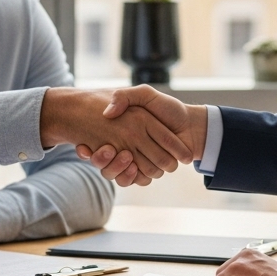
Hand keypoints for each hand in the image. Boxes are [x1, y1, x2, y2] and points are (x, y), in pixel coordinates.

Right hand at [40, 88, 192, 185]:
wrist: (192, 127)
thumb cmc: (170, 109)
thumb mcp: (145, 95)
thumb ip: (125, 96)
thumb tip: (108, 113)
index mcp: (121, 129)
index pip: (96, 145)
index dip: (87, 149)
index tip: (84, 148)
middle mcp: (125, 145)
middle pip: (103, 162)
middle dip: (101, 159)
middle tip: (106, 150)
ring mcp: (135, 160)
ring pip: (116, 173)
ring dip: (116, 168)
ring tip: (124, 156)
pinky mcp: (145, 171)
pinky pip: (132, 180)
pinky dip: (131, 176)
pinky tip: (133, 167)